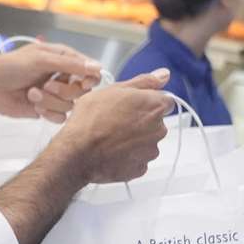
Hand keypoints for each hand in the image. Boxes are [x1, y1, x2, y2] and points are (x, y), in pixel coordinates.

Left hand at [0, 42, 100, 122]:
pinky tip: (34, 107)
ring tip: (32, 94)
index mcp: (62, 58)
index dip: (89, 78)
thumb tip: (97, 67)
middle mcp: (61, 76)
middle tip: (46, 85)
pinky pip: (60, 117)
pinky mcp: (46, 109)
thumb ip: (70, 64)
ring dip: (51, 101)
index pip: (89, 69)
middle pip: (82, 90)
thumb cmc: (9, 67)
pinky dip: (48, 113)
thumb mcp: (41, 60)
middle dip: (64, 90)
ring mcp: (54, 94)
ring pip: (70, 105)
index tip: (83, 83)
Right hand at [48, 69, 172, 186]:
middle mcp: (158, 129)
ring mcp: (150, 151)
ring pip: (147, 142)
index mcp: (154, 106)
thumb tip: (164, 74)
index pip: (166, 102)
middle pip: (157, 123)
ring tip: (112, 137)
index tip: (134, 106)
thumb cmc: (92, 119)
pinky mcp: (140, 168)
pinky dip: (129, 156)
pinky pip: (138, 159)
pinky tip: (112, 151)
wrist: (77, 152)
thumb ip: (144, 82)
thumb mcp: (114, 90)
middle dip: (142, 122)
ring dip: (135, 140)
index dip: (149, 102)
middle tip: (117, 121)